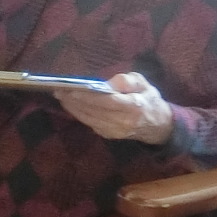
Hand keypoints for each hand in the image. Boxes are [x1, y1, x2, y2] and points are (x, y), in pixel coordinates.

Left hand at [56, 72, 173, 143]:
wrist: (157, 125)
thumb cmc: (148, 100)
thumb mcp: (144, 84)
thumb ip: (127, 81)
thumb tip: (108, 84)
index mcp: (134, 107)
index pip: (107, 102)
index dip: (89, 96)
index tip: (72, 89)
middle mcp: (123, 122)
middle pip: (94, 111)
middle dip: (75, 101)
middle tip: (59, 91)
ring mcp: (115, 131)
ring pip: (89, 119)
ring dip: (73, 109)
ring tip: (61, 97)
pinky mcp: (109, 135)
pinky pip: (90, 124)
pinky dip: (79, 115)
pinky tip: (71, 106)